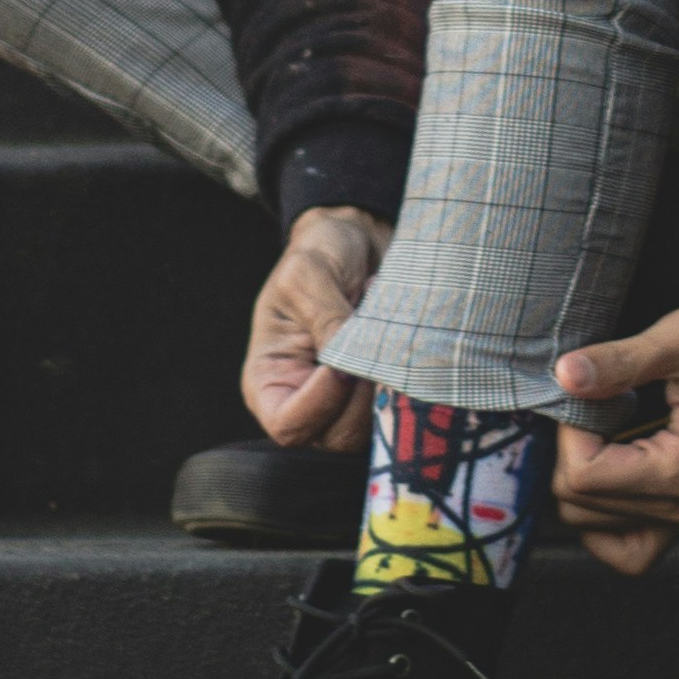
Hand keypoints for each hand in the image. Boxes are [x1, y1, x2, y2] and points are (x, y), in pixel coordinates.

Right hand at [243, 206, 390, 448]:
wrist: (359, 241)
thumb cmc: (320, 253)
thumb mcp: (308, 273)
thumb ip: (325, 317)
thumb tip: (349, 364)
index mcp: (270, 380)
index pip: (288, 426)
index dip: (320, 404)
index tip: (341, 363)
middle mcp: (305, 401)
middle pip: (338, 437)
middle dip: (364, 395)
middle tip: (373, 339)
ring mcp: (346, 402)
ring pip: (375, 428)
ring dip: (389, 381)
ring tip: (384, 327)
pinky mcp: (380, 393)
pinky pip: (401, 407)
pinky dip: (409, 378)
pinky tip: (401, 337)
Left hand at [551, 294, 678, 579]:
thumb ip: (621, 361)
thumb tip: (565, 375)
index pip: (582, 478)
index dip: (568, 432)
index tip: (588, 392)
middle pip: (579, 508)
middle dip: (571, 454)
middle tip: (594, 406)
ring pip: (594, 529)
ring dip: (583, 485)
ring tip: (601, 435)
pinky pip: (628, 546)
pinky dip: (604, 520)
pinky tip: (608, 471)